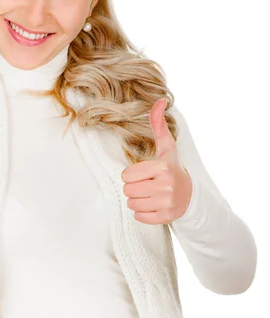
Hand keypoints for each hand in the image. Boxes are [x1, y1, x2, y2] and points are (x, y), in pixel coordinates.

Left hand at [121, 98, 192, 224]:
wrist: (190, 194)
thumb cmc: (171, 168)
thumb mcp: (166, 147)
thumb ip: (158, 125)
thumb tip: (159, 100)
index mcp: (162, 168)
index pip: (127, 176)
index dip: (131, 175)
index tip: (143, 174)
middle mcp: (166, 186)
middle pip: (128, 190)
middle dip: (134, 188)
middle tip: (146, 185)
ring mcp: (167, 203)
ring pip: (132, 204)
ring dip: (137, 200)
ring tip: (149, 195)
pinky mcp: (167, 217)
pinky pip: (139, 217)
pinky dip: (142, 213)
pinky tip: (153, 205)